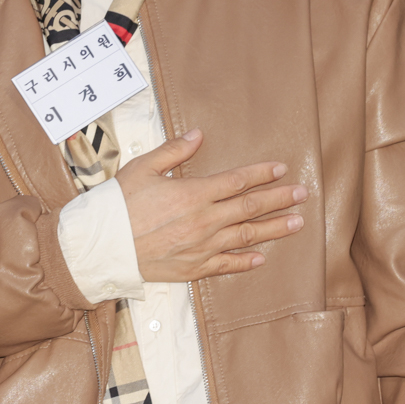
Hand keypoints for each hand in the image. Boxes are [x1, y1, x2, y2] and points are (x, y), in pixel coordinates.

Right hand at [115, 129, 306, 282]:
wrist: (102, 245)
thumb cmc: (117, 205)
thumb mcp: (142, 168)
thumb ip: (173, 152)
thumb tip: (198, 136)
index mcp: (193, 194)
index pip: (236, 181)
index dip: (260, 174)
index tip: (280, 169)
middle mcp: (204, 221)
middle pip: (250, 208)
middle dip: (279, 199)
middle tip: (302, 194)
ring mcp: (201, 247)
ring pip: (246, 236)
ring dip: (274, 229)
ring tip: (296, 223)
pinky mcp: (193, 267)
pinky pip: (226, 265)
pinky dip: (245, 261)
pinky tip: (260, 258)